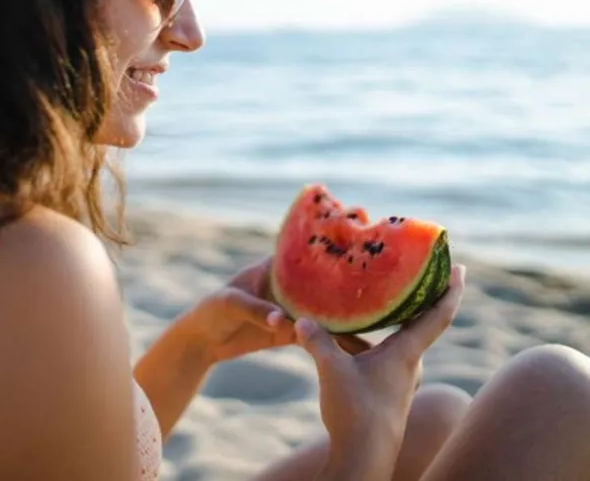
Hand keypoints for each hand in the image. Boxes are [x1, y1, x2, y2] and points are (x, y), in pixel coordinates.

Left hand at [179, 257, 372, 363]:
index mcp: (277, 268)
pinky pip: (320, 336)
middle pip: (327, 283)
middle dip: (353, 282)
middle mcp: (290, 286)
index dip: (335, 246)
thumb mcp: (230, 305)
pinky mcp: (292, 332)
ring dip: (352, 316)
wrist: (201, 341)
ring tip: (384, 320)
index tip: (362, 241)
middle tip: (387, 284)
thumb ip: (255, 309)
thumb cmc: (211, 310)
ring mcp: (294, 309)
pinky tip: (363, 350)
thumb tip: (280, 320)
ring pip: (329, 311)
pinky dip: (339, 341)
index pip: (310, 253)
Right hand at [297, 265, 466, 454]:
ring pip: (395, 338)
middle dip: (420, 295)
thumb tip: (299, 320)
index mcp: (407, 353)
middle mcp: (409, 363)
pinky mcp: (385, 389)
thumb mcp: (332, 371)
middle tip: (418, 269)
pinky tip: (342, 334)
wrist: (364, 457)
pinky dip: (366, 340)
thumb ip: (317, 342)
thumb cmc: (356, 413)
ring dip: (388, 318)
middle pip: (421, 321)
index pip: (439, 314)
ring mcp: (398, 377)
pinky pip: (379, 354)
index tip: (460, 267)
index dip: (451, 289)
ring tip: (373, 294)